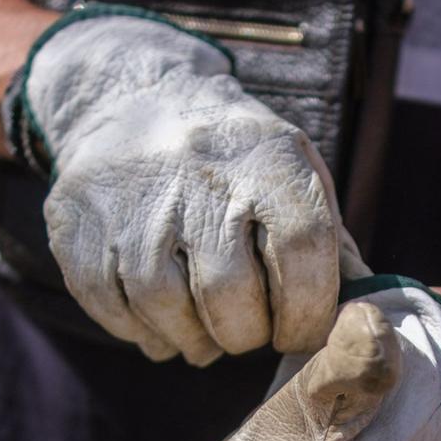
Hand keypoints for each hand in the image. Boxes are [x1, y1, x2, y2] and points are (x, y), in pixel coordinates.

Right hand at [15, 9, 364, 364]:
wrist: (134, 100)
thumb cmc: (234, 159)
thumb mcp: (293, 173)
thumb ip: (331, 243)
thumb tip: (365, 312)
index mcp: (265, 156)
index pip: (301, 249)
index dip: (307, 311)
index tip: (300, 330)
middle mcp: (196, 171)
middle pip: (227, 291)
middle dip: (246, 334)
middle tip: (248, 334)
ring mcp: (129, 195)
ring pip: (163, 305)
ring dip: (192, 340)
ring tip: (206, 338)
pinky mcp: (75, 218)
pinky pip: (110, 304)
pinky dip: (140, 331)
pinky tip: (161, 326)